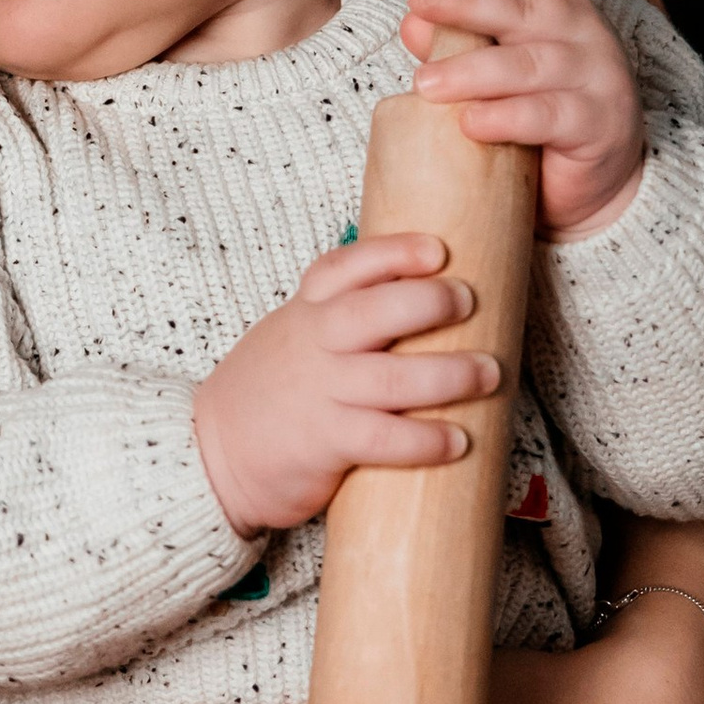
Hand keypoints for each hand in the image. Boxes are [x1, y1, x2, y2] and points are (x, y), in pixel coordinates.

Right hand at [191, 234, 497, 535]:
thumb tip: (427, 298)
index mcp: (306, 312)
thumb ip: (344, 316)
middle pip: (373, 312)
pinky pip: (383, 439)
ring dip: (448, 374)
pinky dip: (425, 439)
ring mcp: (320, 393)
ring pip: (391, 378)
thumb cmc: (270, 391)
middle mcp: (314, 345)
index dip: (393, 253)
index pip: (345, 268)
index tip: (436, 249)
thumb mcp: (293, 335)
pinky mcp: (325, 443)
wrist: (213, 454)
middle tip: (469, 301)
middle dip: (429, 302)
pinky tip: (458, 440)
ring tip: (490, 373)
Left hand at [404, 0, 644, 242]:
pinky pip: (544, 115)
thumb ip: (459, 44)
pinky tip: (471, 122)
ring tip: (426, 84)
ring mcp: (593, 76)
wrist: (597, 183)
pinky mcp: (596, 124)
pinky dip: (504, 118)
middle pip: (520, 8)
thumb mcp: (497, 72)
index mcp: (555, 5)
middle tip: (419, 0)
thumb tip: (412, 25)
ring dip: (472, 72)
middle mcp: (578, 31)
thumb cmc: (540, 112)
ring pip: (527, 65)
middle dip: (466, 2)